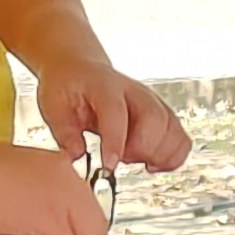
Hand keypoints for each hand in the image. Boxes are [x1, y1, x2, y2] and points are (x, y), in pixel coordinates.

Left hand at [26, 52, 190, 173]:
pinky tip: (152, 163)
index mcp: (105, 86)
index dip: (115, 141)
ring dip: (158, 156)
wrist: (81, 68)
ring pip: (173, 132)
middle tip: (123, 159)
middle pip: (155, 120)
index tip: (109, 165)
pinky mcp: (163, 116)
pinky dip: (173, 158)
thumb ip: (64, 132)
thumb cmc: (68, 86)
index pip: (116, 112)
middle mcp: (135, 92)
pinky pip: (181, 140)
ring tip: (136, 160)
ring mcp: (153, 102)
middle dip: (142, 149)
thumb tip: (78, 157)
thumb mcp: (53, 105)